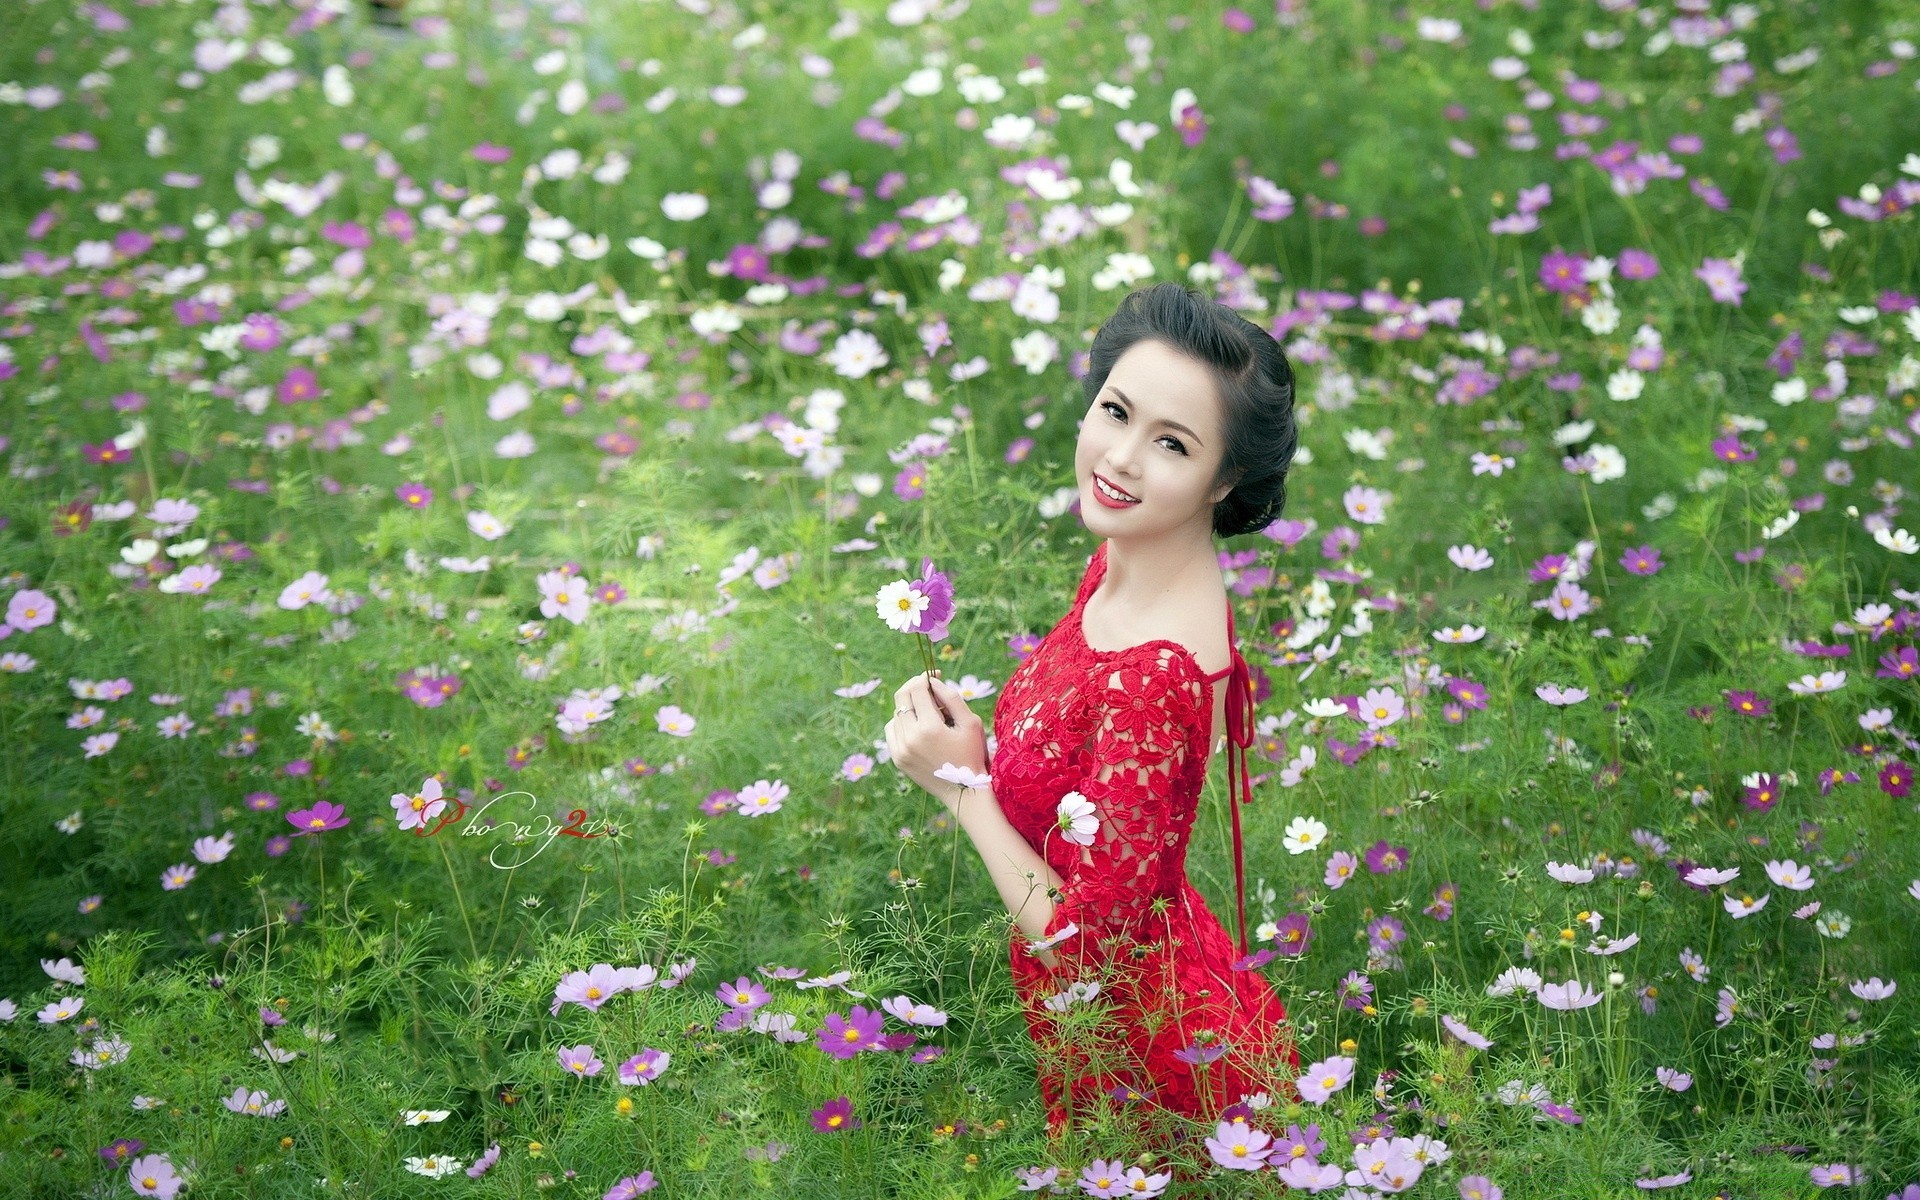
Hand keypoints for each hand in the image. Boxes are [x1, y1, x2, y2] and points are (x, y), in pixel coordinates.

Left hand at [883, 671, 988, 812]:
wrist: (964, 791)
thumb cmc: (972, 754)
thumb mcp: (970, 723)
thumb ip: (951, 698)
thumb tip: (933, 681)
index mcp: (930, 728)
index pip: (916, 689)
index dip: (924, 678)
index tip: (934, 676)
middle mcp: (910, 738)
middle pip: (902, 698)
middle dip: (914, 687)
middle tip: (927, 687)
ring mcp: (900, 750)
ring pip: (896, 714)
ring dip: (910, 707)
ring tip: (928, 713)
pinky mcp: (897, 758)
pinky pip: (891, 730)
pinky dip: (901, 723)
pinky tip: (917, 727)